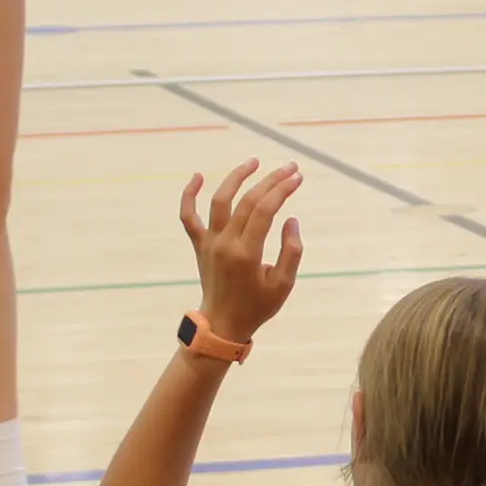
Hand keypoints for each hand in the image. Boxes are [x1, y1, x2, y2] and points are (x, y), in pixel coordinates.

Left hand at [180, 160, 306, 339]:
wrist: (223, 324)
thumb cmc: (257, 306)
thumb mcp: (284, 285)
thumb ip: (291, 251)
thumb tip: (291, 219)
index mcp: (247, 254)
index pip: (265, 211)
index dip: (283, 190)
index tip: (298, 178)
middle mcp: (225, 244)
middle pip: (248, 201)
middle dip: (271, 180)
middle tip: (290, 167)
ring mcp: (209, 243)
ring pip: (219, 200)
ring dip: (236, 177)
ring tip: (253, 161)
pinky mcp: (199, 245)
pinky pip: (188, 216)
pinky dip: (189, 195)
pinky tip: (198, 176)